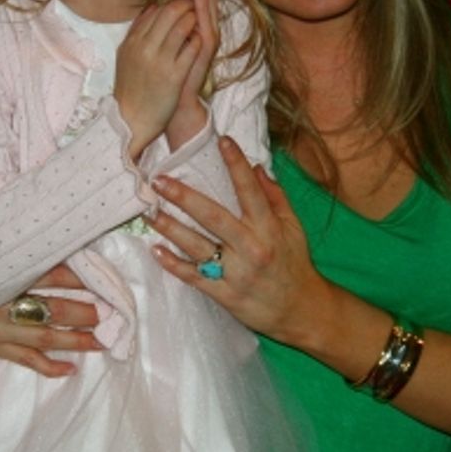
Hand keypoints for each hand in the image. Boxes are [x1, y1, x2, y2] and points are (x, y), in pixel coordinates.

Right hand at [0, 258, 102, 377]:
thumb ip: (14, 256)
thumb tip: (55, 251)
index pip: (47, 276)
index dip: (77, 278)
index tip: (102, 279)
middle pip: (51, 310)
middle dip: (84, 312)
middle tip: (111, 312)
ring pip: (44, 338)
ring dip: (76, 340)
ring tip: (102, 339)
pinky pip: (25, 361)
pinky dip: (49, 367)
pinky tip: (70, 370)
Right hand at [114, 0, 200, 157]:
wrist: (131, 119)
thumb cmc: (131, 87)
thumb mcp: (126, 54)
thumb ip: (138, 29)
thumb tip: (153, 6)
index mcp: (133, 41)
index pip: (156, 9)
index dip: (173, 1)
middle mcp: (144, 47)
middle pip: (170, 12)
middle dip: (186, 4)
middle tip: (195, 4)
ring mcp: (160, 61)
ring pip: (182, 26)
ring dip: (194, 19)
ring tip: (199, 21)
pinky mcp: (174, 76)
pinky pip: (191, 49)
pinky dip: (197, 40)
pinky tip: (199, 40)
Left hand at [148, 136, 333, 345]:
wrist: (300, 310)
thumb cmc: (295, 264)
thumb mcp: (293, 228)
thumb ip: (274, 197)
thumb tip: (256, 167)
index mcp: (269, 228)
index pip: (250, 191)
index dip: (236, 164)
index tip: (222, 141)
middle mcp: (251, 248)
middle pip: (213, 217)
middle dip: (184, 197)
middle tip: (159, 181)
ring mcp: (236, 273)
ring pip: (197, 246)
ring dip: (170, 228)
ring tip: (150, 212)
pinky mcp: (224, 294)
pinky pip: (194, 276)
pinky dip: (173, 264)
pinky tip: (156, 250)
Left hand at [165, 0, 218, 148]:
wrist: (171, 103)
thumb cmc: (163, 76)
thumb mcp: (158, 42)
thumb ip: (162, 23)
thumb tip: (158, 4)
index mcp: (191, 23)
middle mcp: (202, 26)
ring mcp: (206, 37)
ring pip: (206, 1)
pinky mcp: (206, 49)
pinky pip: (206, 21)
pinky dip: (202, 5)